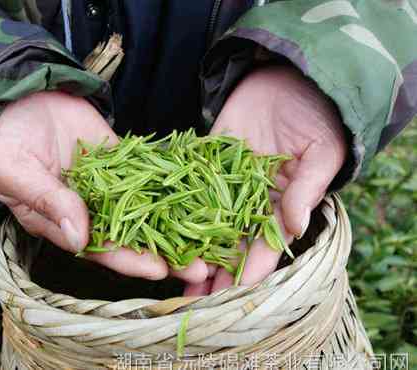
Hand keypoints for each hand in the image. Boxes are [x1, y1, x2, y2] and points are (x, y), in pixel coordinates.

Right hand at [0, 91, 206, 282]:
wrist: (18, 100)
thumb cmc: (5, 141)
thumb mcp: (15, 172)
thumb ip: (47, 202)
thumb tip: (78, 238)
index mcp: (62, 223)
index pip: (100, 249)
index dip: (128, 261)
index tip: (159, 271)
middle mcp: (91, 210)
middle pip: (132, 236)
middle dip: (165, 252)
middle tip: (200, 267)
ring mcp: (111, 185)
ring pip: (148, 208)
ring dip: (177, 224)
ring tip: (212, 236)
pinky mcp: (123, 161)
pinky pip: (150, 174)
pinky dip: (174, 183)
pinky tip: (202, 192)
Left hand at [184, 66, 346, 294]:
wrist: (288, 78)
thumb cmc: (315, 116)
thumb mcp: (320, 151)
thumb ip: (307, 187)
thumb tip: (296, 225)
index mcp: (278, 203)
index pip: (264, 245)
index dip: (249, 269)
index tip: (233, 293)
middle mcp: (247, 199)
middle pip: (228, 242)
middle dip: (214, 270)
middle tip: (193, 298)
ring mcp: (223, 181)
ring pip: (203, 220)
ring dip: (188, 246)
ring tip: (168, 272)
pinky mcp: (203, 160)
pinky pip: (186, 184)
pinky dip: (171, 204)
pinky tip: (154, 224)